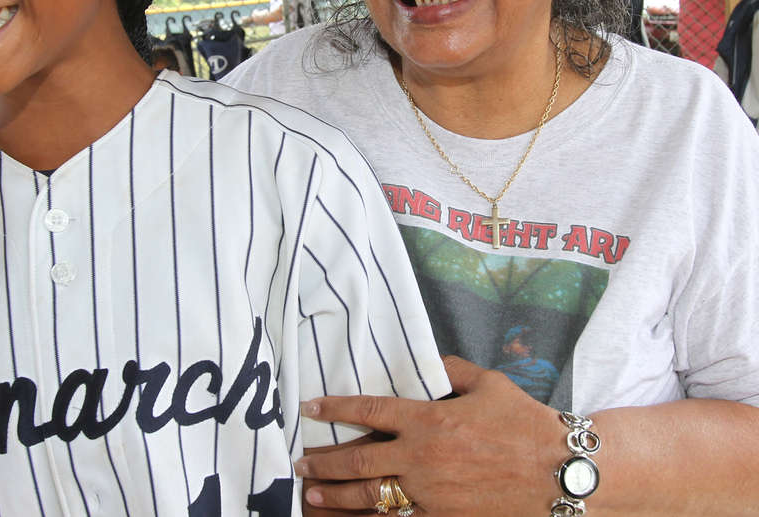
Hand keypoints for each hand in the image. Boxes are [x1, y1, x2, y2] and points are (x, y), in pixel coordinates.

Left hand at [295, 356, 558, 515]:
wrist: (561, 473)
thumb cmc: (525, 423)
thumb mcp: (488, 383)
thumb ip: (451, 369)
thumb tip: (428, 362)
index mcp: (429, 418)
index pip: (369, 409)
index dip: (335, 408)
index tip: (311, 408)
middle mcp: (422, 455)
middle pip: (359, 459)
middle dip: (324, 463)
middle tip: (302, 463)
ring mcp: (431, 491)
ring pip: (371, 496)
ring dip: (337, 496)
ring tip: (313, 494)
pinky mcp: (443, 516)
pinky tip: (356, 516)